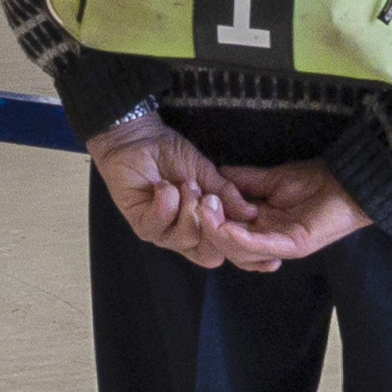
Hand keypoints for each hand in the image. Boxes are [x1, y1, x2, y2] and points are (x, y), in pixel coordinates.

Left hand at [91, 123, 246, 264]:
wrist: (140, 137)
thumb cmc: (171, 155)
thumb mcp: (207, 174)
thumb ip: (227, 195)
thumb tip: (251, 213)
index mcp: (199, 228)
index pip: (221, 251)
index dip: (231, 236)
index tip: (231, 207)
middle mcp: (180, 236)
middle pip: (208, 255)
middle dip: (212, 221)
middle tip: (207, 195)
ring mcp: (160, 233)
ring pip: (186, 237)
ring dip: (188, 205)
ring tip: (183, 184)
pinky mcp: (140, 224)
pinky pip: (160, 223)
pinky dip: (167, 199)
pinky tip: (162, 185)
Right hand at [208, 161, 368, 264]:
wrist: (348, 182)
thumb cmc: (314, 180)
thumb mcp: (270, 178)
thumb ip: (242, 180)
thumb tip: (213, 175)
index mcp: (259, 226)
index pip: (224, 230)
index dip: (205, 217)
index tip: (192, 197)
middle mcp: (266, 241)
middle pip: (226, 246)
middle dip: (207, 228)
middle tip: (197, 205)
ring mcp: (279, 246)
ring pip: (239, 251)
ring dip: (218, 233)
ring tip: (206, 211)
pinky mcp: (293, 246)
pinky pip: (261, 247)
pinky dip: (240, 240)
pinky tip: (226, 227)